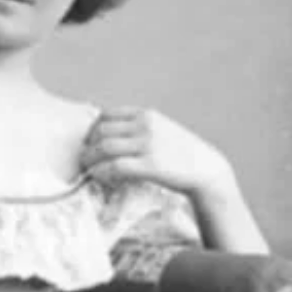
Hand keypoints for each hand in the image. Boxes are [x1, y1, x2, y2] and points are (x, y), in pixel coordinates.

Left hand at [80, 106, 233, 197]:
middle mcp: (146, 125)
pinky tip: (98, 177)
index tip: (89, 142)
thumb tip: (109, 135)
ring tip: (87, 168)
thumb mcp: (161, 129)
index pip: (107, 114)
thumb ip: (139, 128)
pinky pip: (115, 166)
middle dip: (88, 145)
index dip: (92, 129)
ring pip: (104, 147)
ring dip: (90, 159)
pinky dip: (101, 171)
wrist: (206, 169)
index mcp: (147, 115)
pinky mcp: (150, 165)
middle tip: (84, 157)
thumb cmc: (181, 153)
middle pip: (101, 130)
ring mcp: (148, 145)